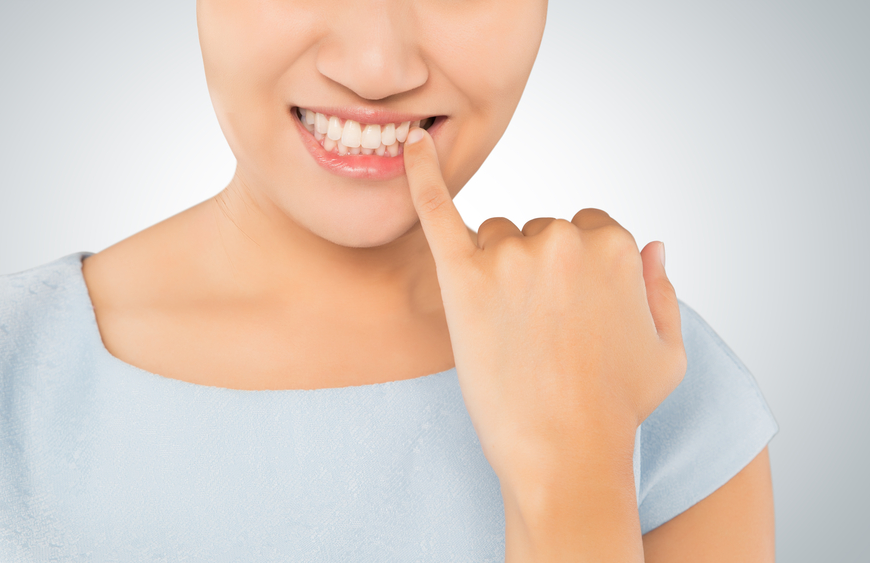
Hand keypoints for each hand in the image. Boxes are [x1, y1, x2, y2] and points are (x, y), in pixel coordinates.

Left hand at [402, 130, 686, 486]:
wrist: (565, 454)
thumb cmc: (618, 410)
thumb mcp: (668, 351)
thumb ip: (662, 289)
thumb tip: (654, 245)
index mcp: (615, 247)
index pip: (587, 230)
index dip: (575, 275)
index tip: (571, 314)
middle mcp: (563, 240)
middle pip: (539, 232)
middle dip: (538, 273)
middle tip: (540, 334)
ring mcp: (511, 257)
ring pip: (494, 237)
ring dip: (497, 268)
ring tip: (510, 331)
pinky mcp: (464, 278)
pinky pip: (436, 209)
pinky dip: (421, 173)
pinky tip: (412, 143)